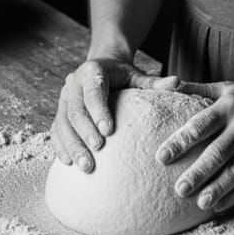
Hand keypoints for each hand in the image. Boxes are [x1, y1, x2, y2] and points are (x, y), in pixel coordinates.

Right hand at [50, 59, 177, 170]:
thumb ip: (153, 83)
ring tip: (85, 166)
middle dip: (84, 132)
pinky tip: (69, 163)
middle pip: (75, 110)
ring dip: (72, 145)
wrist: (101, 68)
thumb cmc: (122, 76)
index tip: (108, 131)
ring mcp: (63, 98)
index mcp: (91, 71)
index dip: (98, 110)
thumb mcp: (137, 75)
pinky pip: (56, 130)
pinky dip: (61, 147)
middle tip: (96, 152)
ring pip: (63, 122)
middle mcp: (73, 83)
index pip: (93, 90)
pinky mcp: (59, 112)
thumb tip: (177, 83)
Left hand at [155, 75, 233, 213]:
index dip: (180, 142)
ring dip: (217, 189)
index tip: (161, 157)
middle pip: (217, 152)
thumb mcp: (228, 87)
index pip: (200, 125)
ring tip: (200, 203)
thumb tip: (167, 84)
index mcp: (229, 105)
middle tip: (179, 189)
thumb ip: (197, 89)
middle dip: (198, 172)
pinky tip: (220, 205)